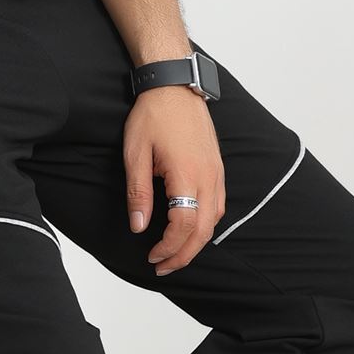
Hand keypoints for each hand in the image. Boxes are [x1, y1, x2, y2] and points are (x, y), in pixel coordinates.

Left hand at [124, 87, 225, 274]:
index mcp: (187, 174)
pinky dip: (206, 224)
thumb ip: (138, 193)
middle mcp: (208, 176)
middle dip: (183, 254)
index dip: (168, 247)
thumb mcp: (135, 154)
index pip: (184, 225)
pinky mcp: (217, 168)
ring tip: (175, 254)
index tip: (152, 256)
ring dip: (196, 242)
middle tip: (162, 267)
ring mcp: (216, 172)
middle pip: (203, 230)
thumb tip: (138, 226)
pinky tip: (190, 229)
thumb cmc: (153, 115)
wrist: (174, 86)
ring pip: (214, 221)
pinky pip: (218, 205)